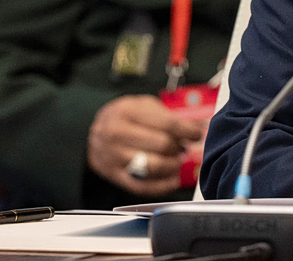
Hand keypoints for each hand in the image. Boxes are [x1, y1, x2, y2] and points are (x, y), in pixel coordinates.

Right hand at [87, 94, 202, 195]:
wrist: (91, 131)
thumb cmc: (124, 117)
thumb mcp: (144, 106)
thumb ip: (170, 116)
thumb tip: (200, 126)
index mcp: (127, 112)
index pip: (168, 124)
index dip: (189, 131)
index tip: (198, 134)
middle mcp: (117, 134)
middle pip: (163, 145)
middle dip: (180, 147)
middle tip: (183, 147)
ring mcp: (114, 157)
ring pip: (154, 166)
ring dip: (173, 165)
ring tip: (177, 160)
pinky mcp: (114, 175)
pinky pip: (143, 186)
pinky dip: (162, 186)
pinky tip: (173, 180)